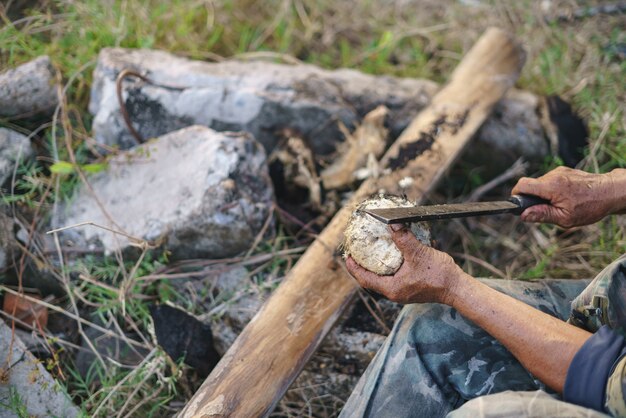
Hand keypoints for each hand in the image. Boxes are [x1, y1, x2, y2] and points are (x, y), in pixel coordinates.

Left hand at [345, 224, 464, 304]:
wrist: (457, 288)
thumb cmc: (439, 275)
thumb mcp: (419, 253)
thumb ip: (404, 238)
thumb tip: (392, 224)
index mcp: (392, 288)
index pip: (365, 279)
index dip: (354, 268)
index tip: (347, 256)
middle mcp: (395, 293)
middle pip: (371, 280)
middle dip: (362, 267)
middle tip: (355, 253)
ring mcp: (403, 292)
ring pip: (383, 279)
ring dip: (376, 267)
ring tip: (370, 253)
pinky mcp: (411, 288)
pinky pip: (394, 277)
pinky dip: (390, 267)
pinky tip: (392, 254)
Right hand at [512, 166, 622, 227]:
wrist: (611, 191)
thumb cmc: (590, 206)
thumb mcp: (565, 218)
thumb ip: (542, 215)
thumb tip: (524, 215)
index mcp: (551, 186)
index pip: (522, 185)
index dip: (516, 194)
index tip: (519, 204)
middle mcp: (553, 175)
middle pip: (531, 185)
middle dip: (533, 198)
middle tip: (546, 210)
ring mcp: (560, 171)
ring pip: (541, 183)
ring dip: (544, 194)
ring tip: (560, 204)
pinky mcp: (565, 171)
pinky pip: (551, 180)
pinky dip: (552, 189)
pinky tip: (566, 197)